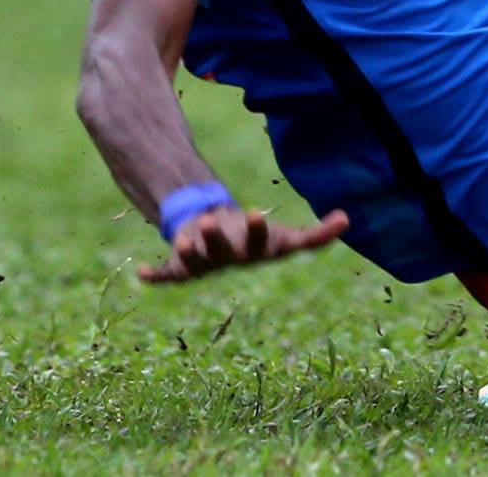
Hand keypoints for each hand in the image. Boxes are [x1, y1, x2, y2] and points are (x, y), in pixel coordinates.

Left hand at [139, 204, 349, 283]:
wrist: (223, 246)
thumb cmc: (255, 240)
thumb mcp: (284, 237)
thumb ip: (316, 236)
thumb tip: (348, 220)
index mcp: (252, 251)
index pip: (257, 244)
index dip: (256, 231)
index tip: (254, 211)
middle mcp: (226, 261)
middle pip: (220, 254)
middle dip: (214, 241)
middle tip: (210, 223)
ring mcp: (202, 265)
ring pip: (192, 260)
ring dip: (186, 250)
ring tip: (180, 237)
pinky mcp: (179, 269)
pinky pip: (164, 276)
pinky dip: (152, 277)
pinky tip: (139, 274)